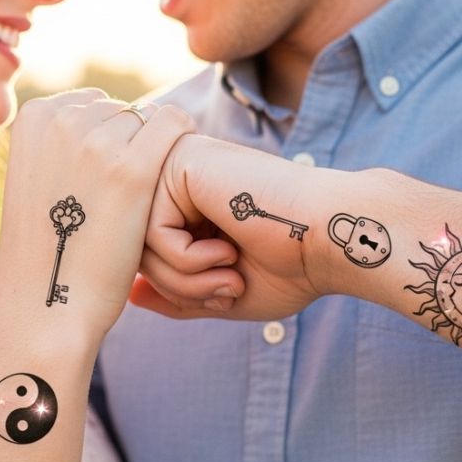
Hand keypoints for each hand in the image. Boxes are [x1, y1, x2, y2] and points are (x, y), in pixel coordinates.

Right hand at [0, 90, 194, 340]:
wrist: (49, 305)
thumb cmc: (49, 251)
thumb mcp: (36, 182)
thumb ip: (61, 144)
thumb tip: (101, 115)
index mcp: (34, 117)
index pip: (92, 104)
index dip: (108, 142)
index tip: (111, 179)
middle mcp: (62, 120)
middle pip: (120, 111)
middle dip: (132, 146)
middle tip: (132, 196)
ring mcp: (96, 142)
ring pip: (148, 119)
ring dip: (157, 152)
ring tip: (150, 199)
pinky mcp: (133, 169)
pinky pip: (175, 124)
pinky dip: (183, 145)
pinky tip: (183, 178)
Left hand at [132, 134, 342, 320]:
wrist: (333, 238)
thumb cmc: (291, 266)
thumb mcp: (223, 289)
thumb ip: (175, 291)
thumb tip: (129, 294)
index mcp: (190, 199)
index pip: (144, 253)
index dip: (179, 289)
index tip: (223, 296)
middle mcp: (177, 176)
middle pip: (133, 247)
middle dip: (177, 288)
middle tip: (225, 291)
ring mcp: (176, 165)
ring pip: (137, 242)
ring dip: (184, 279)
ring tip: (229, 275)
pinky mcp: (179, 164)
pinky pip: (152, 232)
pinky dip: (188, 260)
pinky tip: (227, 251)